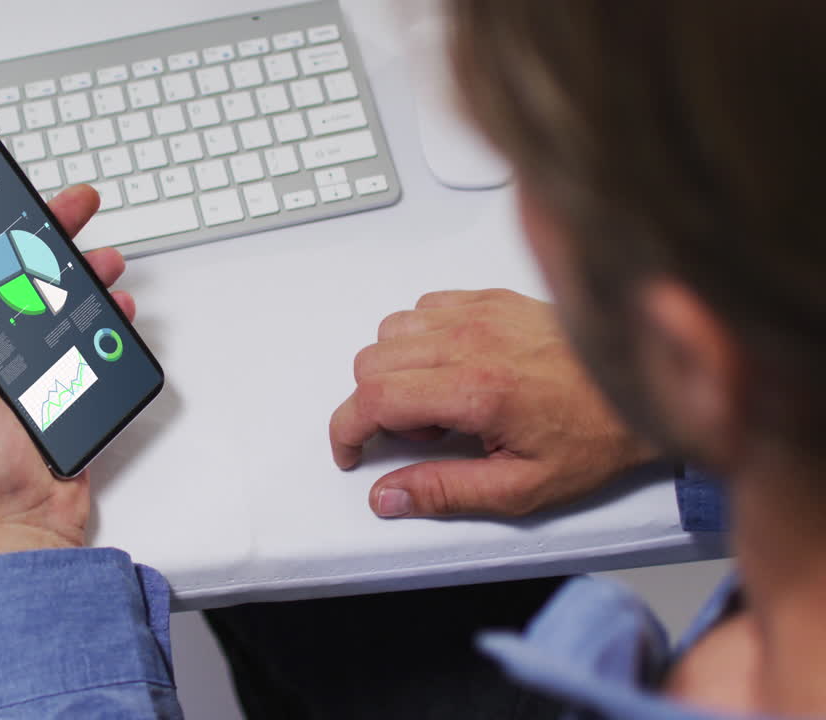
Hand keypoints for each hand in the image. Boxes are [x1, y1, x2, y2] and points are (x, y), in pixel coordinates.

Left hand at [0, 185, 132, 563]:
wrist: (28, 519)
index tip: (4, 198)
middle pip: (21, 271)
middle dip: (50, 234)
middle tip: (76, 207)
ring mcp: (31, 360)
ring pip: (60, 297)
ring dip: (85, 271)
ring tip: (103, 262)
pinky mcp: (67, 377)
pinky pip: (88, 334)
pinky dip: (106, 316)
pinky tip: (115, 308)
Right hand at [330, 289, 656, 518]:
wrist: (646, 388)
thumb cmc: (595, 436)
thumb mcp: (523, 488)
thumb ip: (446, 491)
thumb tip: (388, 496)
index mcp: (477, 390)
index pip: (373, 398)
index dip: (346, 430)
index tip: (351, 451)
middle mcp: (472, 341)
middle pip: (372, 362)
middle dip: (373, 406)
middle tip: (419, 436)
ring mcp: (481, 313)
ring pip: (391, 330)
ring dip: (395, 369)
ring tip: (438, 401)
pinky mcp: (493, 299)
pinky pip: (425, 307)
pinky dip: (420, 337)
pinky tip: (452, 366)